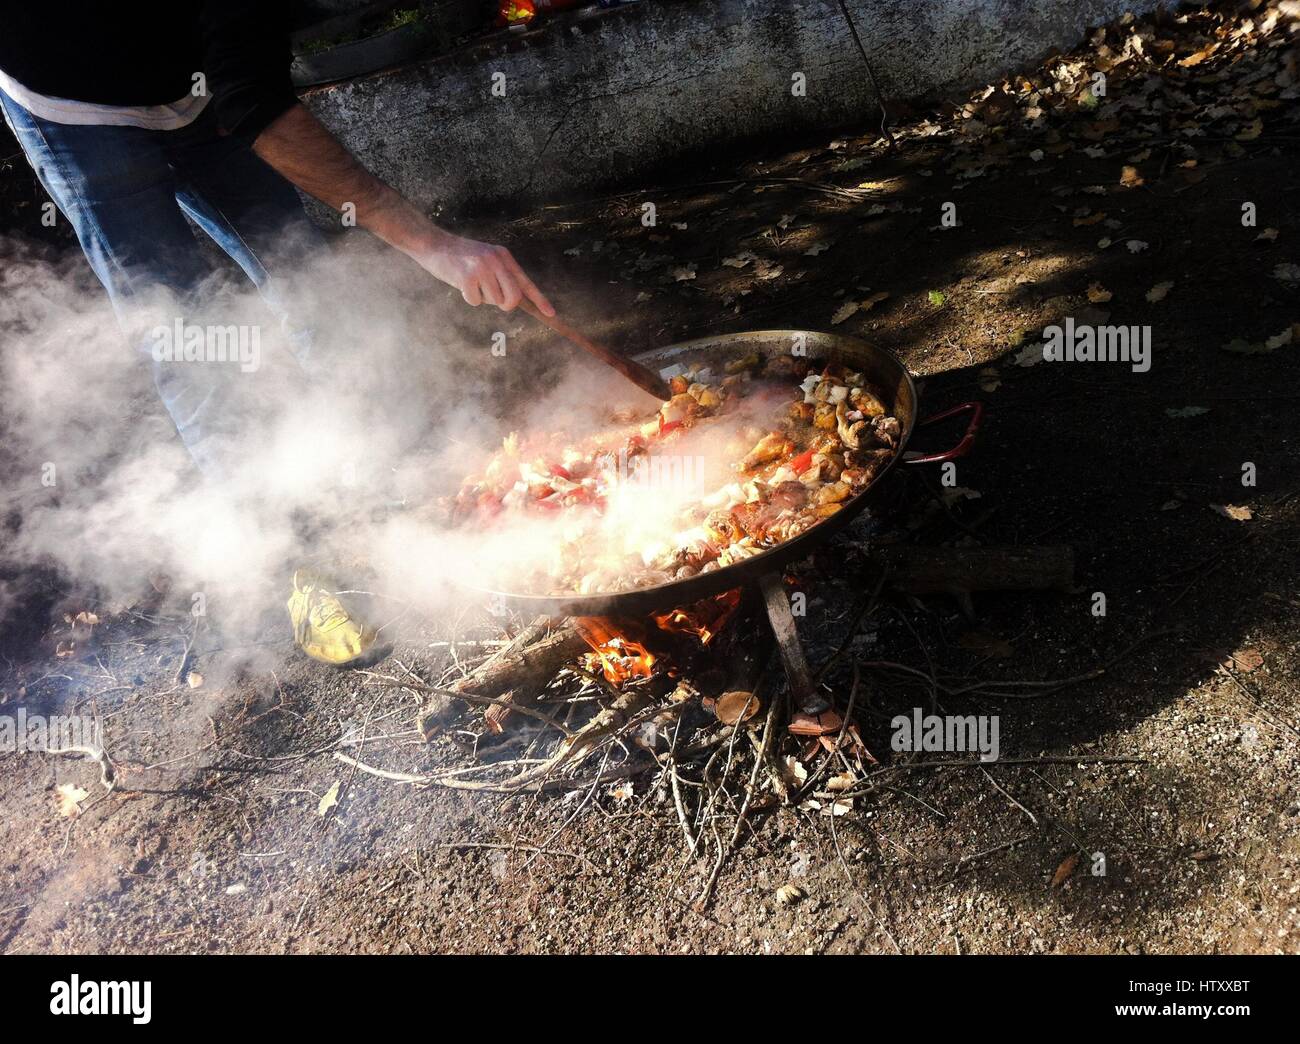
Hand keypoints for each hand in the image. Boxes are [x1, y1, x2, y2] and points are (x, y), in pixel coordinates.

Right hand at [417, 231, 554, 314]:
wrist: (433, 243)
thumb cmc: (459, 257)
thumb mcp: (485, 259)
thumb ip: (500, 276)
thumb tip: (514, 301)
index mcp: (504, 256)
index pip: (526, 282)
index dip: (540, 299)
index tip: (552, 314)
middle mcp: (496, 260)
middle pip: (514, 297)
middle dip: (505, 304)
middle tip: (490, 297)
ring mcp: (483, 267)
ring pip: (494, 301)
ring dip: (482, 297)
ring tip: (470, 282)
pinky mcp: (468, 277)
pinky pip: (476, 302)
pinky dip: (469, 298)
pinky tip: (460, 283)